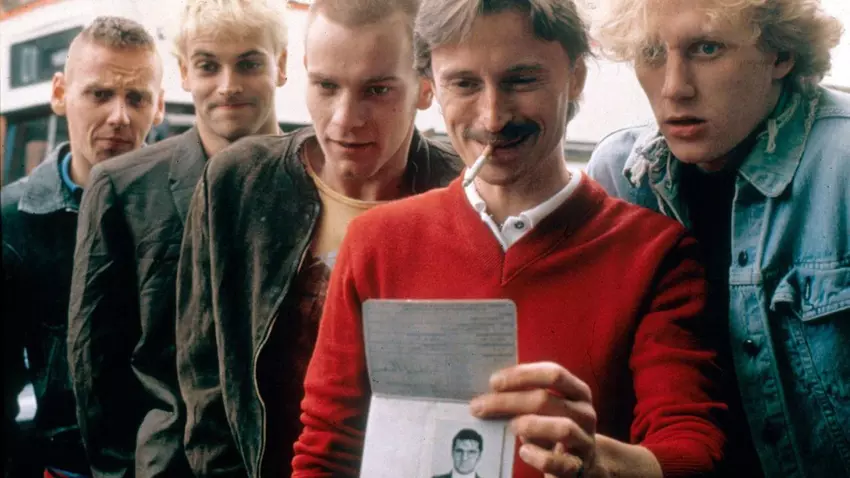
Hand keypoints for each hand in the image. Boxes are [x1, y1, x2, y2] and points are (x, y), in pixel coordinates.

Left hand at [469, 362, 599, 477]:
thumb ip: (524, 398)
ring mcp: (585, 440)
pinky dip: (539, 456)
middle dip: (509, 401)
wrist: (581, 463)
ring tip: (509, 426)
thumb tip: (487, 394)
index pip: (553, 374)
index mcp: (577, 391)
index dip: (522, 375)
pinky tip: (524, 451)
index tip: (494, 382)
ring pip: (562, 428)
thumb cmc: (553, 429)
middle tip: (480, 406)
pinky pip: (561, 463)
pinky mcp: (579, 467)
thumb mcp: (545, 410)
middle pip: (547, 400)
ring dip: (529, 425)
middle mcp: (585, 413)